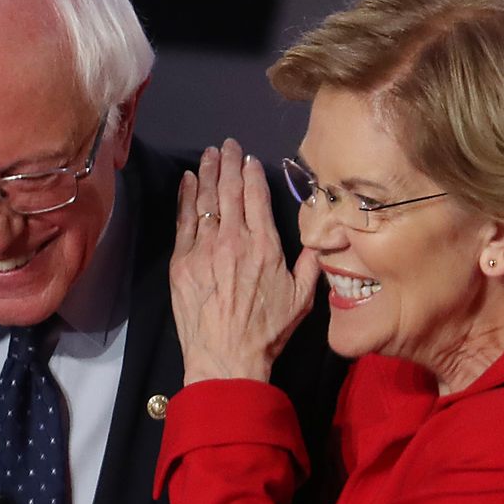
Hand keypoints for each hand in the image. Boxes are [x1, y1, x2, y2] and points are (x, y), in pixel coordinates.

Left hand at [169, 139, 319, 385]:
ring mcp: (204, 249)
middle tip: (226, 144)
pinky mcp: (182, 262)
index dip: (252, 173)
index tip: (248, 158)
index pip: (257, 196)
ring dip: (206, 173)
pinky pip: (184, 221)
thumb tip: (322, 234)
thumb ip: (310, 261)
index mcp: (264, 245)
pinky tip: (187, 181)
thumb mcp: (302, 297)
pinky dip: (186, 197)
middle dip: (227, 163)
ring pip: (205, 201)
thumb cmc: (267, 331)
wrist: (226, 358)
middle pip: (229, 191)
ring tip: (207, 154)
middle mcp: (233, 240)